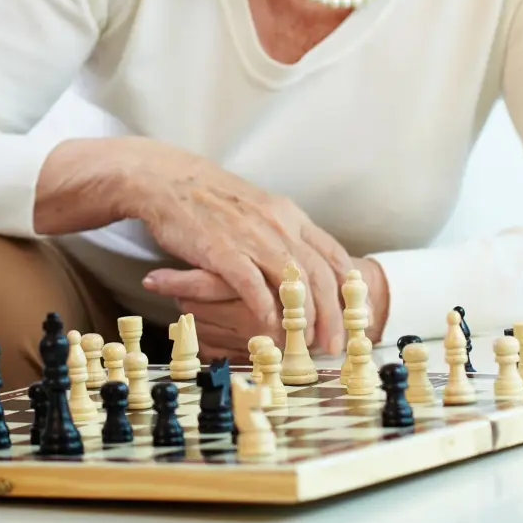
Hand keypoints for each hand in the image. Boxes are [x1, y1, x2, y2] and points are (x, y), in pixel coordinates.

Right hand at [130, 146, 354, 354]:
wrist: (167, 179)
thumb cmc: (209, 197)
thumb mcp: (257, 208)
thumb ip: (280, 232)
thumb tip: (299, 263)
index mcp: (289, 215)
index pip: (333, 254)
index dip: (349, 289)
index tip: (356, 313)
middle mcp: (278, 225)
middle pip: (320, 276)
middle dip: (333, 315)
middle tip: (333, 344)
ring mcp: (252, 237)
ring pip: (294, 283)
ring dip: (303, 319)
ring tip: (305, 343)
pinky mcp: (222, 251)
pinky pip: (252, 286)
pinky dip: (265, 310)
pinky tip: (270, 329)